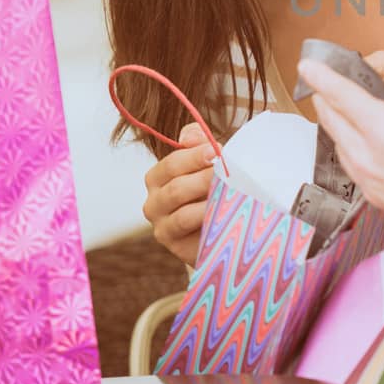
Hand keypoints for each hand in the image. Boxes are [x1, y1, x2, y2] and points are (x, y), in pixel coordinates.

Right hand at [141, 122, 216, 265]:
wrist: (218, 229)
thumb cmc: (211, 190)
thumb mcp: (206, 163)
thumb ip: (198, 143)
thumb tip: (192, 135)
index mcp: (157, 178)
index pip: (172, 164)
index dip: (194, 156)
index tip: (217, 150)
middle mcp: (153, 203)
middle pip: (176, 188)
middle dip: (204, 179)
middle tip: (228, 173)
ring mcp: (163, 227)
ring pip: (183, 214)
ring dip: (208, 202)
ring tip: (230, 194)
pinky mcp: (175, 247)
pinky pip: (191, 236)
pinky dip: (208, 223)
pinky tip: (226, 215)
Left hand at [298, 59, 383, 256]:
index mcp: (382, 128)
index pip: (342, 95)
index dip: (323, 77)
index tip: (307, 66)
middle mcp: (368, 156)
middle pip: (333, 121)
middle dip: (325, 100)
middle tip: (322, 87)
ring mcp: (371, 182)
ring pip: (340, 147)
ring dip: (337, 127)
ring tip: (340, 115)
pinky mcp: (380, 200)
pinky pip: (354, 168)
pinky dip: (351, 151)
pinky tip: (361, 149)